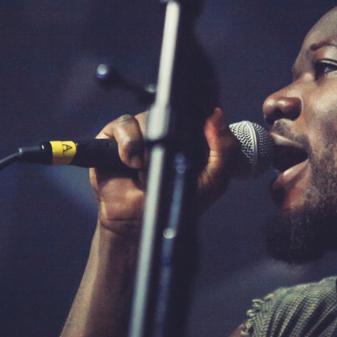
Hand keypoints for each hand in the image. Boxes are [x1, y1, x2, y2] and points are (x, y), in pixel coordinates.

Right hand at [89, 108, 239, 241]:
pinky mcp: (112, 139)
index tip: (197, 130)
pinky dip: (128, 143)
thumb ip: (225, 150)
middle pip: (165, 113)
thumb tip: (217, 115)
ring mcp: (136, 134)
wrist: (140, 224)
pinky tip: (132, 163)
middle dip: (168, 136)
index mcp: (186, 136)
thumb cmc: (176, 203)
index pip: (190, 111)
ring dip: (146, 144)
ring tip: (146, 168)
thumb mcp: (213, 180)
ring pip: (143, 118)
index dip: (194, 116)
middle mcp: (161, 131)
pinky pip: (122, 126)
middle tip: (168, 160)